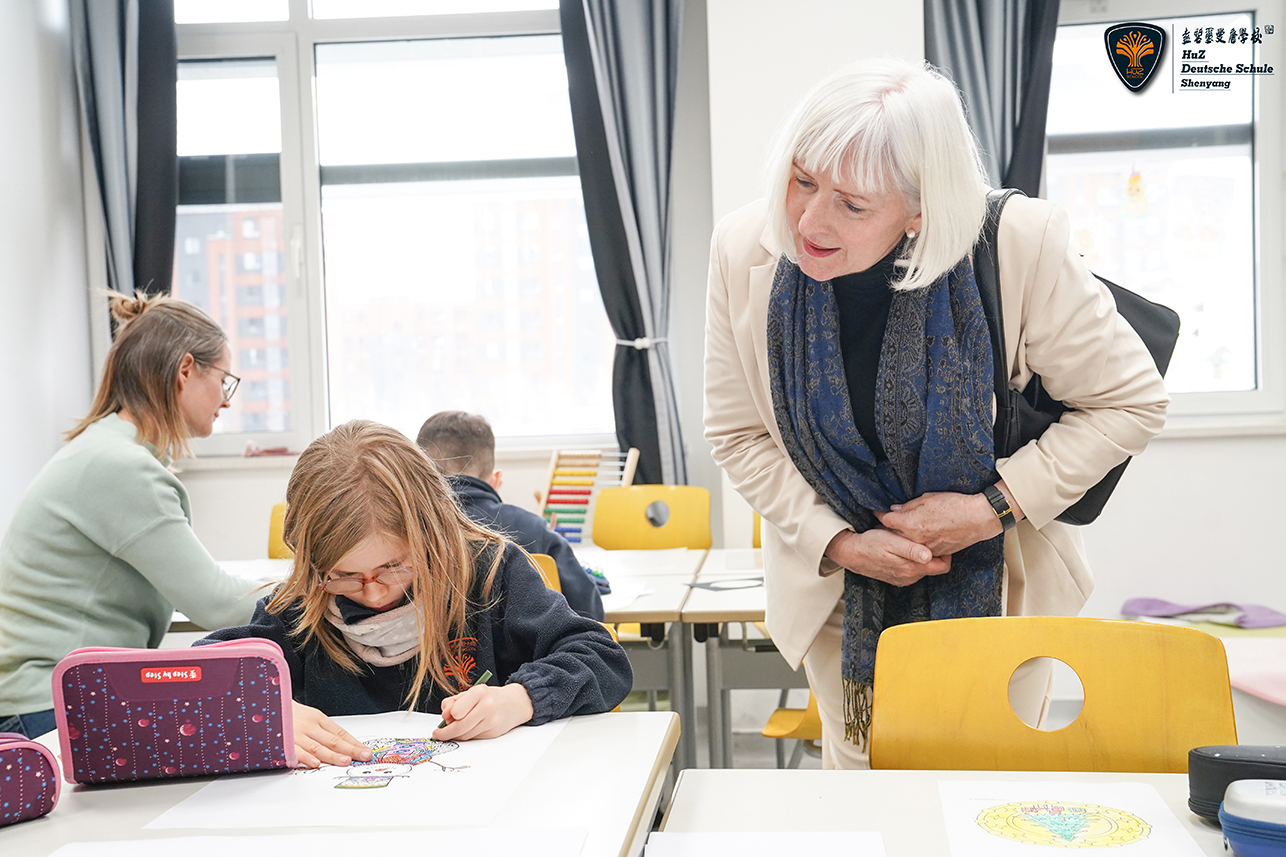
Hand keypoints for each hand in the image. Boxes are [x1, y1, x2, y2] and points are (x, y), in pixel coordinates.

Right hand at [290, 700, 372, 767]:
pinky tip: (315, 764)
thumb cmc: (285, 712)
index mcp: (317, 718)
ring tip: (346, 761)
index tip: (366, 751)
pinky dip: (306, 758)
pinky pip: (295, 751)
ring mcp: (296, 734)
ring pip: (318, 746)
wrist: (262, 703)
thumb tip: (342, 744)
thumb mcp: (306, 716)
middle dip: (351, 750)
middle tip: (364, 756)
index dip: (354, 743)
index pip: (340, 732)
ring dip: (332, 755)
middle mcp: (308, 725)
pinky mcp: (282, 742)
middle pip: (333, 740)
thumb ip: (321, 730)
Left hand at [434, 683, 533, 740]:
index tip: (444, 718)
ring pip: (465, 735)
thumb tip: (444, 717)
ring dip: (455, 735)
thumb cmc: (489, 697)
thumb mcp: (471, 692)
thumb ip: (454, 702)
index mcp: (479, 692)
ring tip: (453, 730)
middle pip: (460, 727)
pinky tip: (466, 730)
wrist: (515, 703)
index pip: (456, 712)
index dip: (447, 717)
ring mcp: (492, 721)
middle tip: (438, 734)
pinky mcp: (494, 732)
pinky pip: (473, 738)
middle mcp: (487, 706)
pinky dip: (466, 736)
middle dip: (446, 733)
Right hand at [825, 529, 951, 587]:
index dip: (945, 553)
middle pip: (934, 567)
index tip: (939, 540)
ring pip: (923, 568)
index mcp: (912, 568)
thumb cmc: (871, 543)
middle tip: (928, 537)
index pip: (943, 566)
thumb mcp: (891, 542)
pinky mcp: (897, 578)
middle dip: (934, 553)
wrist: (851, 552)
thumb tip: (928, 555)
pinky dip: (913, 561)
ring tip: (915, 541)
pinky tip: (905, 550)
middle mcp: (910, 577)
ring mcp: (904, 579)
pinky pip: (913, 570)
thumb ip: (911, 550)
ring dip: (923, 556)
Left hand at [877, 486, 1018, 555]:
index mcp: (911, 524)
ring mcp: (926, 549)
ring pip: (907, 545)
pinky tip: (917, 538)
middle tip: (883, 523)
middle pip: (893, 536)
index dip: (879, 515)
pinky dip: (916, 545)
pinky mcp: (937, 553)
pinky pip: (921, 550)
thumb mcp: (928, 498)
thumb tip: (894, 509)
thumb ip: (908, 506)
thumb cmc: (955, 505)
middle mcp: (916, 540)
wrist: (978, 518)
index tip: (876, 511)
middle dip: (887, 529)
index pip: (886, 521)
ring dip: (901, 539)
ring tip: (899, 531)